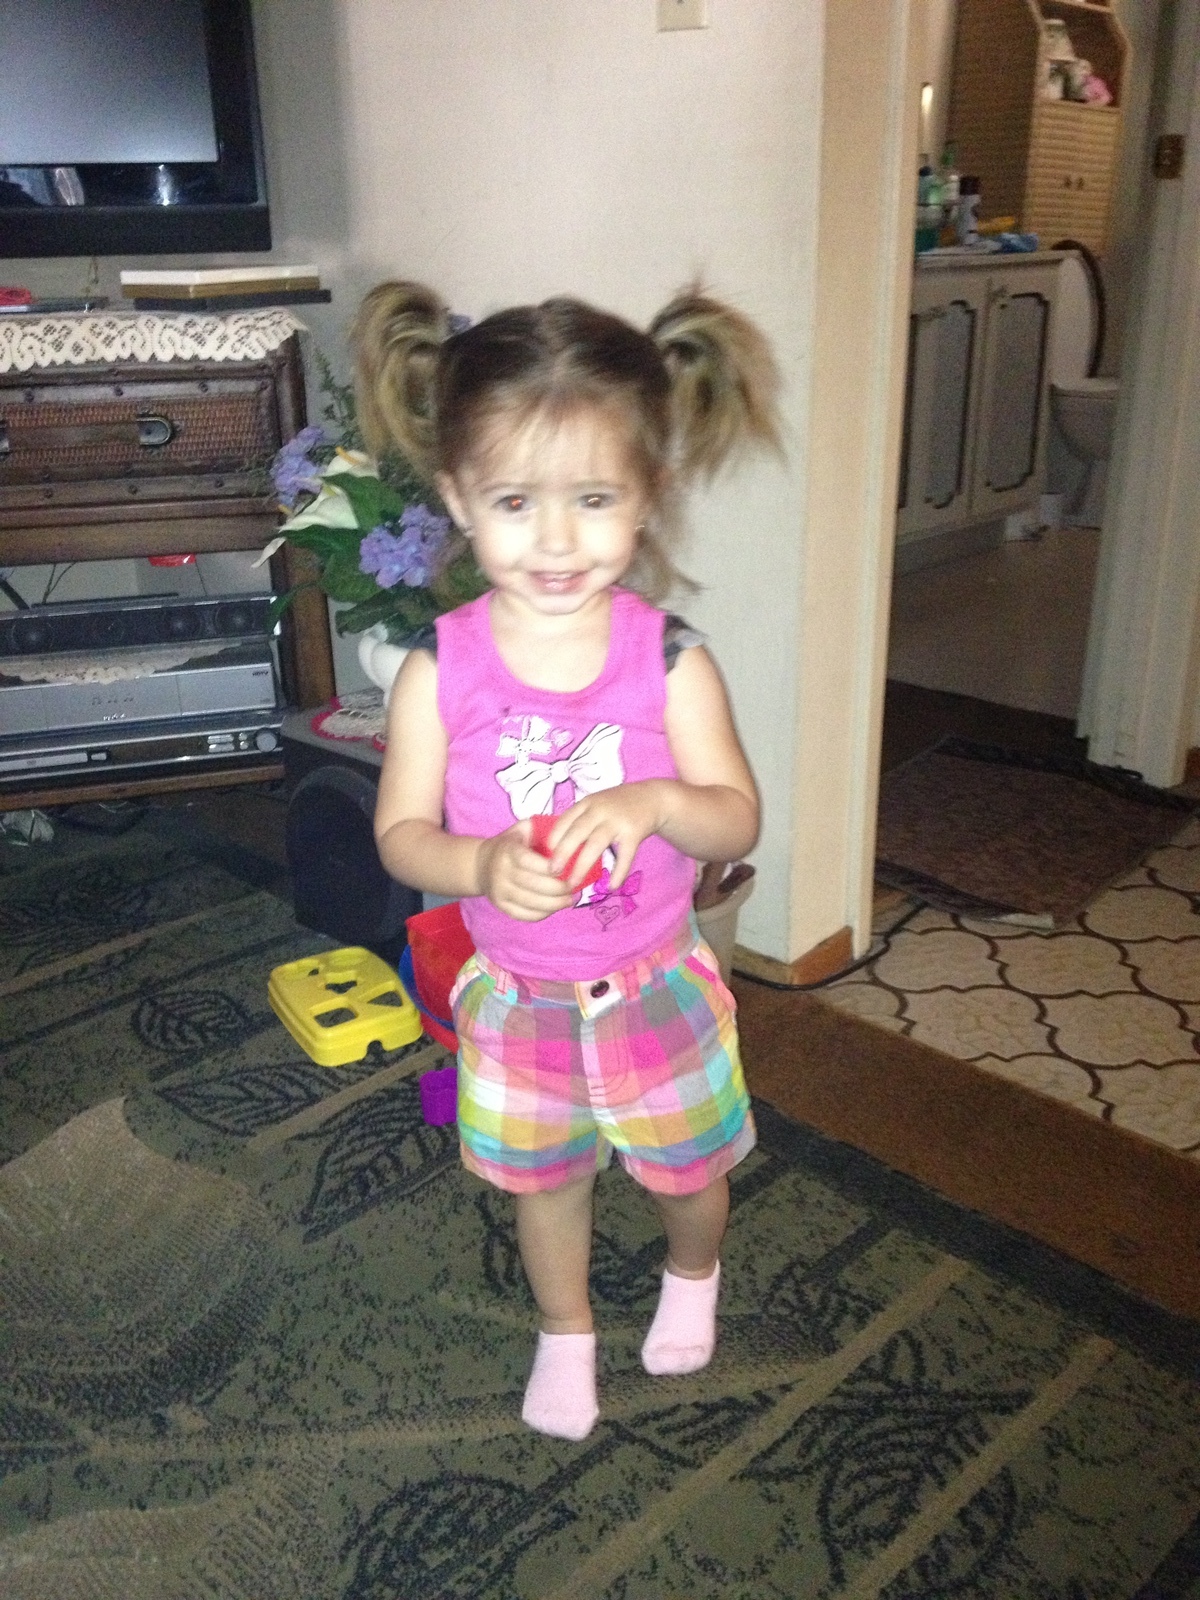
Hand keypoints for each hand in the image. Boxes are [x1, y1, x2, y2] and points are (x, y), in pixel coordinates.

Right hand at [476, 820, 577, 920]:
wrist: (481, 864)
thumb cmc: (511, 845)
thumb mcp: (521, 830)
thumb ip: (540, 828)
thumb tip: (566, 834)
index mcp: (507, 850)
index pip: (528, 860)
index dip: (549, 867)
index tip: (567, 869)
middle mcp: (501, 872)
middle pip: (532, 884)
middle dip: (558, 888)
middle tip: (574, 886)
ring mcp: (499, 891)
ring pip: (530, 902)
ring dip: (555, 904)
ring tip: (570, 899)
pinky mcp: (501, 906)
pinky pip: (524, 915)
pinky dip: (543, 914)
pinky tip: (555, 908)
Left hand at [540, 782, 667, 891]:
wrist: (652, 798)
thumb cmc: (617, 806)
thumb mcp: (595, 805)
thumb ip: (579, 822)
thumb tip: (555, 850)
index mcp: (587, 803)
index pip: (564, 821)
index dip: (552, 840)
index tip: (542, 858)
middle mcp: (600, 810)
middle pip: (577, 832)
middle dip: (562, 853)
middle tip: (552, 873)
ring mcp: (618, 821)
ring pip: (596, 844)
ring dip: (583, 865)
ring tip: (573, 883)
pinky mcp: (634, 832)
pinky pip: (625, 855)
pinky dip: (618, 872)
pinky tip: (610, 886)